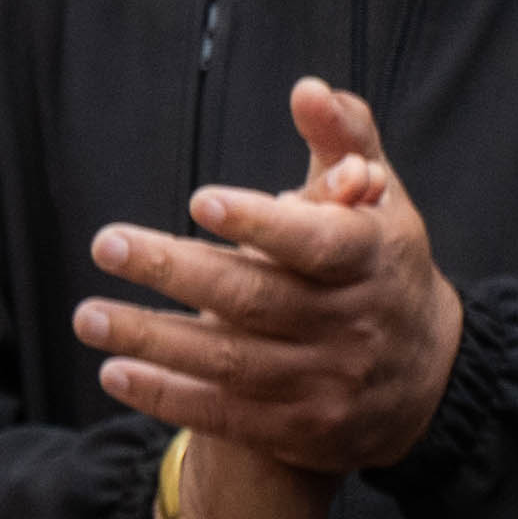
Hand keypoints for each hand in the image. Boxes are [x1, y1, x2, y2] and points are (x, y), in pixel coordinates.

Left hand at [76, 81, 466, 473]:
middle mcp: (352, 322)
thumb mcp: (384, 202)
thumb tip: (307, 89)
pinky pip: (226, 414)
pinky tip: (116, 370)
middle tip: (109, 243)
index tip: (200, 201)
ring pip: (230, 361)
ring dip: (152, 338)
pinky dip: (166, 395)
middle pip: (257, 299)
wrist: (429, 377)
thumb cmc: (384, 268)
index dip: (262, 224)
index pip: (319, 242)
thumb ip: (345, 141)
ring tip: (88, 315)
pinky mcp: (302, 429)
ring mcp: (327, 381)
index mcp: (375, 258)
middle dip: (177, 271)